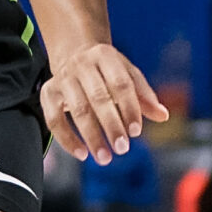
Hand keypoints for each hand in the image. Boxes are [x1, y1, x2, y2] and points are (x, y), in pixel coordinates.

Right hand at [43, 42, 168, 164]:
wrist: (73, 53)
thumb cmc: (106, 70)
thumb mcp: (127, 74)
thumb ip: (144, 96)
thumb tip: (163, 115)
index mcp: (105, 56)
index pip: (121, 83)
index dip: (129, 108)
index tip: (136, 132)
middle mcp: (82, 65)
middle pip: (98, 97)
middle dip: (111, 125)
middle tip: (122, 148)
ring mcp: (63, 78)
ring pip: (77, 109)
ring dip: (92, 136)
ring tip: (105, 157)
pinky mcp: (48, 93)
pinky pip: (54, 118)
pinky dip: (66, 139)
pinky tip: (82, 154)